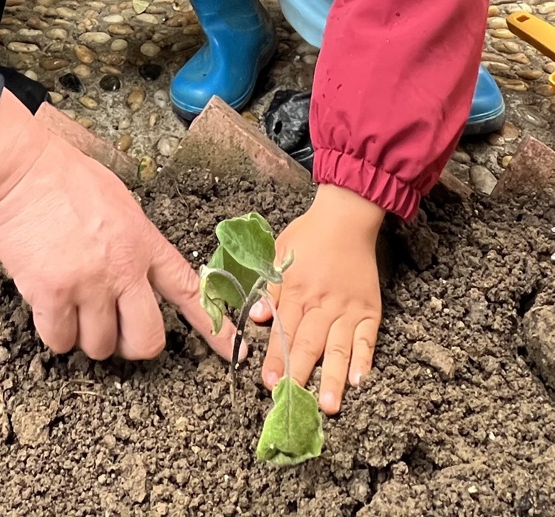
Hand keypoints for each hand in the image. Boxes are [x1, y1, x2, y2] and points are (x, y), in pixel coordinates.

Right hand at [0, 91, 236, 362]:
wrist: (24, 169)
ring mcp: (87, 284)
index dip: (215, 328)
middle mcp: (123, 269)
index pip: (190, 291)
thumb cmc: (67, 178)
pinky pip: (59, 339)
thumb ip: (136, 242)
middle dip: (131, 343)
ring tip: (71, 305)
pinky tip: (48, 307)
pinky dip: (55, 332)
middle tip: (112, 329)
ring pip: (99, 346)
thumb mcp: (121, 204)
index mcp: (144, 243)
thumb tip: (139, 275)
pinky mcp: (51, 294)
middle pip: (146, 340)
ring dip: (86, 335)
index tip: (235, 352)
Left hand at [248, 185, 382, 413]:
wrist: (346, 218)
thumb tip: (255, 317)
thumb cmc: (308, 236)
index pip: (283, 331)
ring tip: (329, 405)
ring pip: (339, 348)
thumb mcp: (278, 254)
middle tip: (292, 402)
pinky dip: (365, 360)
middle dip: (299, 375)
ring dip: (334, 378)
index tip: (268, 382)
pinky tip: (361, 381)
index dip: (275, 358)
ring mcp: (348, 308)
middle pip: (309, 344)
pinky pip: (368, 339)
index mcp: (297, 290)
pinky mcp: (370, 309)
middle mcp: (322, 303)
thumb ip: (269, 289)